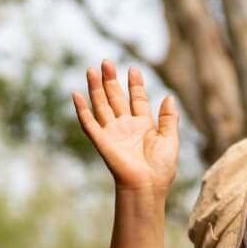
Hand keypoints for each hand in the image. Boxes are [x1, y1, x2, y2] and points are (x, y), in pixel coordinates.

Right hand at [72, 60, 178, 196]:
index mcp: (143, 126)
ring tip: (92, 69)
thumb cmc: (161, 168)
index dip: (135, 85)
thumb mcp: (170, 139)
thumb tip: (169, 96)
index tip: (133, 69)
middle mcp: (126, 126)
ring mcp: (112, 132)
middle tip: (107, 62)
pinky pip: (88, 123)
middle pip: (116, 98)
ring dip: (95, 88)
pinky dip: (81, 109)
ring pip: (101, 105)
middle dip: (111, 80)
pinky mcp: (101, 141)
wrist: (147, 186)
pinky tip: (76, 94)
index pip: (137, 99)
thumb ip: (169, 118)